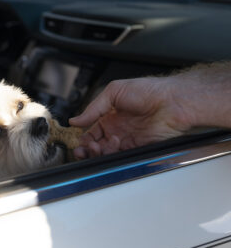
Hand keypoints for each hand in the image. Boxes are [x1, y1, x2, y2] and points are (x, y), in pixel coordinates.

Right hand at [69, 76, 191, 158]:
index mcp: (110, 116)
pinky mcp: (137, 148)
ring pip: (106, 153)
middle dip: (86, 149)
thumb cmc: (148, 91)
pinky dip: (112, 154)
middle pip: (96, 145)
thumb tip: (75, 120)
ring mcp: (126, 139)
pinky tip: (113, 143)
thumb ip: (93, 108)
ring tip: (98, 145)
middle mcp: (117, 129)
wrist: (172, 101)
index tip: (77, 141)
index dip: (83, 138)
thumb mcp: (114, 91)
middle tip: (82, 149)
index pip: (91, 132)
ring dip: (97, 152)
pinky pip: (120, 156)